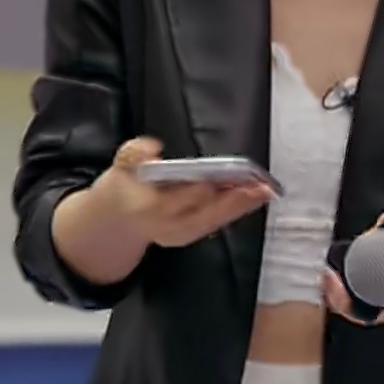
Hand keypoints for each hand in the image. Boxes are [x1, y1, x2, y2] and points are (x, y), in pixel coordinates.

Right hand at [92, 137, 274, 248]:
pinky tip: (257, 197)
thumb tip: (153, 148)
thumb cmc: (124, 186)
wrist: (118, 219)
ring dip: (242, 206)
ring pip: (215, 220)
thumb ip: (134, 153)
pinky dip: (238, 210)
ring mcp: (181, 234)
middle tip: (258, 185)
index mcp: (147, 208)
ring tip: (265, 189)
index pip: (176, 200)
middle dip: (231, 199)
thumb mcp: (121, 164)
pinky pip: (218, 223)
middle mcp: (167, 226)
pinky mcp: (191, 235)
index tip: (216, 181)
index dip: (197, 191)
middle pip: (204, 213)